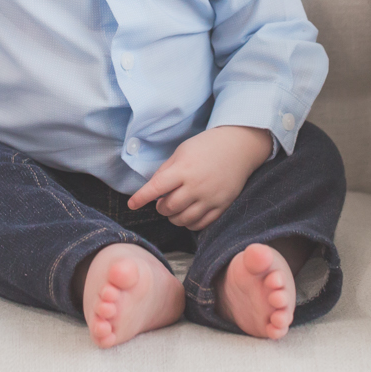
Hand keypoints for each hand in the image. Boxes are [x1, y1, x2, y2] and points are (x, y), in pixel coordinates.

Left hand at [126, 125, 272, 229]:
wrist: (238, 147)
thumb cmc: (206, 146)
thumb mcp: (181, 152)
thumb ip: (166, 170)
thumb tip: (153, 190)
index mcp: (183, 169)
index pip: (156, 188)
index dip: (141, 198)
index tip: (132, 205)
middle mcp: (196, 186)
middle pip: (169, 207)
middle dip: (160, 207)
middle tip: (162, 201)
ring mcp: (210, 198)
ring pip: (183, 220)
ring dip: (173, 217)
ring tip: (175, 208)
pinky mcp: (221, 206)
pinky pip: (200, 224)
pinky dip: (189, 223)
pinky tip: (188, 214)